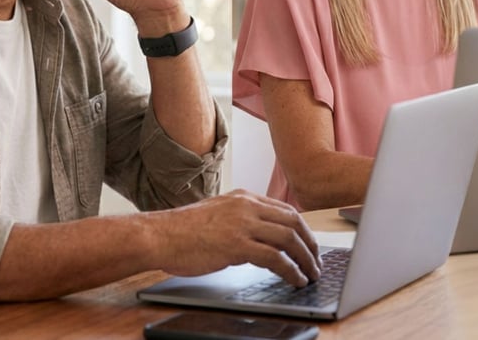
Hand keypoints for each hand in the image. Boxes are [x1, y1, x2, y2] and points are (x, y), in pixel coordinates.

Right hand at [148, 190, 321, 286]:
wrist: (160, 235)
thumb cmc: (183, 230)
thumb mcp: (218, 213)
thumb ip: (240, 218)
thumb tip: (260, 235)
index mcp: (243, 197)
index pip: (285, 210)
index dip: (302, 229)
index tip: (310, 244)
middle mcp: (247, 206)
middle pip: (293, 222)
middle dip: (310, 244)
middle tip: (317, 261)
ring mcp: (243, 224)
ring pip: (289, 239)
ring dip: (305, 259)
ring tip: (312, 274)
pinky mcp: (237, 245)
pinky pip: (275, 258)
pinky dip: (291, 270)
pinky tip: (295, 279)